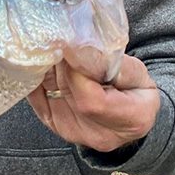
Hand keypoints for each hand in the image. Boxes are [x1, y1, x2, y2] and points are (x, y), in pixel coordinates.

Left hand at [27, 54, 159, 152]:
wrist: (128, 113)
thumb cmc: (136, 90)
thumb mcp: (136, 71)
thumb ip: (111, 62)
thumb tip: (80, 48)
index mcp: (131, 120)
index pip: (92, 100)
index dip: (76, 72)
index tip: (70, 47)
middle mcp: (101, 134)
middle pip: (68, 93)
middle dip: (61, 64)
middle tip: (60, 40)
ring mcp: (76, 133)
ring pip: (50, 92)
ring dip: (48, 67)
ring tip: (55, 49)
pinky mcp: (57, 127)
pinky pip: (38, 99)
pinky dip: (38, 78)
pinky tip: (43, 63)